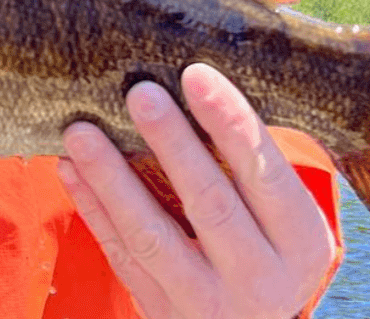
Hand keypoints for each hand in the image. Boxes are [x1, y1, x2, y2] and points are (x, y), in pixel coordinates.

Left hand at [58, 63, 334, 318]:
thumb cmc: (264, 246)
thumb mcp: (283, 218)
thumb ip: (252, 165)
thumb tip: (192, 76)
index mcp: (300, 241)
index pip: (266, 172)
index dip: (230, 122)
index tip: (195, 74)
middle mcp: (261, 278)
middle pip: (211, 203)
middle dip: (172, 143)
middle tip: (140, 92)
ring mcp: (207, 301)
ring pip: (151, 235)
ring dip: (111, 179)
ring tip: (80, 132)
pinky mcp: (162, 309)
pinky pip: (120, 256)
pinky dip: (93, 210)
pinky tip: (69, 169)